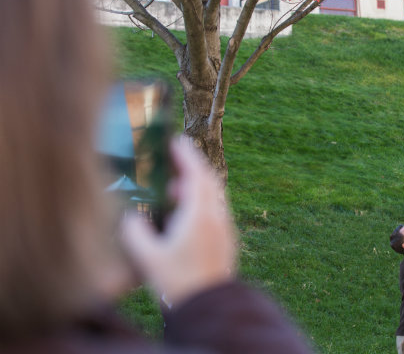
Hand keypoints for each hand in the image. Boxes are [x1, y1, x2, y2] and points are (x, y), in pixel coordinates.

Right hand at [121, 137, 235, 305]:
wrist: (208, 307)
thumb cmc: (177, 282)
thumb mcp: (146, 257)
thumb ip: (134, 231)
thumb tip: (131, 217)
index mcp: (200, 215)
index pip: (196, 175)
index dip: (186, 155)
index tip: (176, 140)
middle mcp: (217, 218)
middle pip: (208, 183)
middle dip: (190, 169)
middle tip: (172, 164)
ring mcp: (225, 230)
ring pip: (213, 198)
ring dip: (194, 189)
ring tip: (171, 193)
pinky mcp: (226, 242)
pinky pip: (215, 212)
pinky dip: (200, 204)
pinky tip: (183, 217)